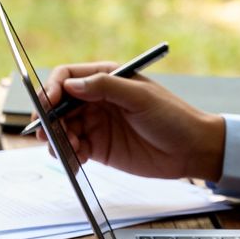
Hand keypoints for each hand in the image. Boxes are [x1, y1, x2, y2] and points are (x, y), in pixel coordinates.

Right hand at [37, 62, 226, 180]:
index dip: (52, 89)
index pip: (66, 77)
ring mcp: (95, 124)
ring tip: (71, 149)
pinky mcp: (97, 148)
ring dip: (57, 140)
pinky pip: (72, 150)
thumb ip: (105, 87)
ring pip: (60, 129)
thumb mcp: (140, 96)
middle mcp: (95, 99)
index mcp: (106, 78)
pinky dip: (67, 156)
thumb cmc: (172, 117)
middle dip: (48, 119)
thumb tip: (71, 85)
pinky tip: (77, 161)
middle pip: (57, 105)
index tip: (48, 104)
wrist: (191, 150)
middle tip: (48, 134)